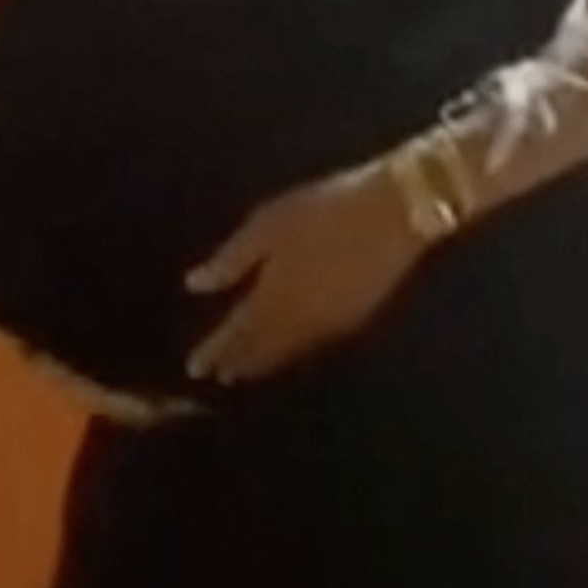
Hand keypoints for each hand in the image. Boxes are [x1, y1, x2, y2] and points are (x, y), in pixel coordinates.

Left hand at [186, 166, 423, 385]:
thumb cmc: (324, 210)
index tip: (196, 368)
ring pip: (289, 352)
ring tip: (247, 371)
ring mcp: (330, 323)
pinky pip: (314, 345)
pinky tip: (290, 348)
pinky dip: (294, 352)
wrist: (393, 214)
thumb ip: (232, 259)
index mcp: (273, 296)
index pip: (237, 333)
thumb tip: (194, 285)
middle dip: (239, 363)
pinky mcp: (355, 319)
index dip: (215, 351)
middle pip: (262, 350)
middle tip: (219, 376)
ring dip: (266, 363)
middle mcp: (299, 320)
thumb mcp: (269, 225)